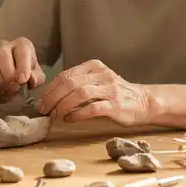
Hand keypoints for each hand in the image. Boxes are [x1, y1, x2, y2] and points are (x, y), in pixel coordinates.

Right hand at [0, 37, 46, 97]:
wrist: (5, 82)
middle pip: (2, 54)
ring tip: (6, 90)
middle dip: (8, 73)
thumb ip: (37, 78)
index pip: (22, 48)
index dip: (23, 65)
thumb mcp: (34, 77)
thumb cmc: (23, 76)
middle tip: (13, 87)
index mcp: (21, 45)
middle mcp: (4, 45)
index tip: (23, 80)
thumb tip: (32, 79)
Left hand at [37, 60, 151, 124]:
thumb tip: (50, 97)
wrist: (143, 101)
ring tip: (55, 115)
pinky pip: (92, 108)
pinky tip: (69, 119)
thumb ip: (77, 84)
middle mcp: (101, 74)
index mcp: (94, 66)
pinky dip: (77, 114)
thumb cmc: (114, 94)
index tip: (42, 101)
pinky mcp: (116, 104)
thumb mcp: (96, 81)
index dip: (50, 89)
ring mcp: (110, 89)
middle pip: (70, 82)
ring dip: (63, 105)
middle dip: (53, 97)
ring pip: (80, 93)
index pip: (66, 74)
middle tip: (44, 110)